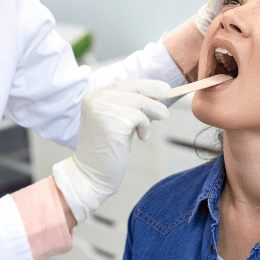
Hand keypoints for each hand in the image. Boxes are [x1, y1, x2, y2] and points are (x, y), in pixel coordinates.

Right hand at [52, 79, 169, 223]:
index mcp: (93, 98)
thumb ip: (127, 107)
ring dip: (156, 110)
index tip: (162, 88)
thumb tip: (156, 95)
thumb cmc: (105, 151)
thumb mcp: (114, 122)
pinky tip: (141, 138)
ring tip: (161, 117)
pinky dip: (146, 127)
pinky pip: (141, 117)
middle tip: (169, 93)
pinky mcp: (114, 122)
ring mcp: (103, 110)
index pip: (124, 84)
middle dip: (155, 90)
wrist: (91, 175)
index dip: (146, 85)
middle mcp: (95, 100)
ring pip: (141, 101)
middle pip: (134, 87)